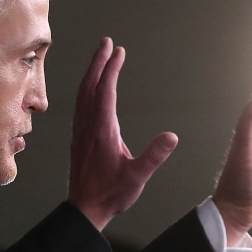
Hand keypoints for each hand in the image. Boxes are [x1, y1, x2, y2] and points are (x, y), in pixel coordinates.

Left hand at [67, 38, 177, 230]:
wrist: (85, 209)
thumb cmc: (111, 194)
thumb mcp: (137, 177)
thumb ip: (154, 156)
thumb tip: (172, 136)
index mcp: (102, 131)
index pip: (106, 91)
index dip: (112, 69)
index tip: (119, 51)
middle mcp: (88, 126)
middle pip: (90, 86)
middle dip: (98, 62)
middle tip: (107, 43)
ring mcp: (81, 131)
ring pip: (82, 94)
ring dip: (91, 73)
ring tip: (100, 59)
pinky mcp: (79, 138)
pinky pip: (80, 105)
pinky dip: (86, 89)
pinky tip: (91, 89)